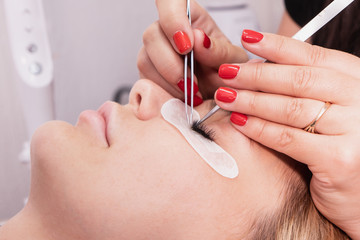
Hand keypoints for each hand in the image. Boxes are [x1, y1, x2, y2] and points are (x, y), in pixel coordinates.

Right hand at [137, 0, 247, 100]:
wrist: (219, 92)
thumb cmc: (225, 69)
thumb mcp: (232, 60)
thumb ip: (219, 51)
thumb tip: (199, 41)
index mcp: (189, 16)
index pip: (169, 2)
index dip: (172, 20)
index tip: (187, 45)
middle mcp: (166, 30)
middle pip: (152, 34)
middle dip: (171, 63)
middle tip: (192, 83)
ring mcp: (154, 53)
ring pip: (145, 60)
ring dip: (168, 82)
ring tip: (192, 94)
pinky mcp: (148, 74)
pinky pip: (146, 82)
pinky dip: (164, 93)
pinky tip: (181, 98)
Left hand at [215, 30, 359, 238]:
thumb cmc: (345, 148)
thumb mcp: (335, 109)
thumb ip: (308, 88)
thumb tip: (261, 67)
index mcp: (359, 81)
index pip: (313, 56)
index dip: (276, 46)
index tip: (247, 39)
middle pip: (298, 80)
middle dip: (255, 75)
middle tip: (227, 73)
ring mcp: (355, 130)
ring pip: (289, 108)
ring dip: (251, 100)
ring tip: (225, 97)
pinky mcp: (340, 160)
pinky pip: (288, 138)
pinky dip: (259, 129)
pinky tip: (239, 122)